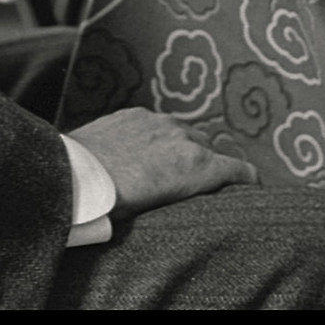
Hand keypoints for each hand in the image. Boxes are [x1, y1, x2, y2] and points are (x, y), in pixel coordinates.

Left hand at [67, 108, 256, 217]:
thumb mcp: (161, 211)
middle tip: (191, 186)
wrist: (75, 176)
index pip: (243, 171)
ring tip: (162, 169)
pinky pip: (157, 124)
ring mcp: (160, 122)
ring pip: (184, 135)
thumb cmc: (115, 205)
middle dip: (206, 167)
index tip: (249, 190)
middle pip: (211, 152)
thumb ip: (186, 197)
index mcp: (198, 167)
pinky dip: (156, 137)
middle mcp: (186, 139)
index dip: (248, 182)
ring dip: (180, 149)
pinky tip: (139, 152)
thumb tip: (193, 201)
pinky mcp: (137, 113)